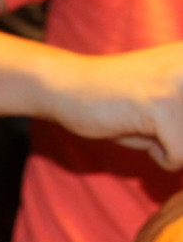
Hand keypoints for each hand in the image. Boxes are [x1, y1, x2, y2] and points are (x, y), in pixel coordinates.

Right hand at [46, 42, 182, 169]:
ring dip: (178, 148)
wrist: (70, 86)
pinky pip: (178, 156)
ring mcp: (182, 85)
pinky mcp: (162, 106)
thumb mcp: (174, 102)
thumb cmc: (123, 100)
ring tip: (152, 129)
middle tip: (165, 129)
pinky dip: (160, 156)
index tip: (166, 123)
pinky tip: (138, 132)